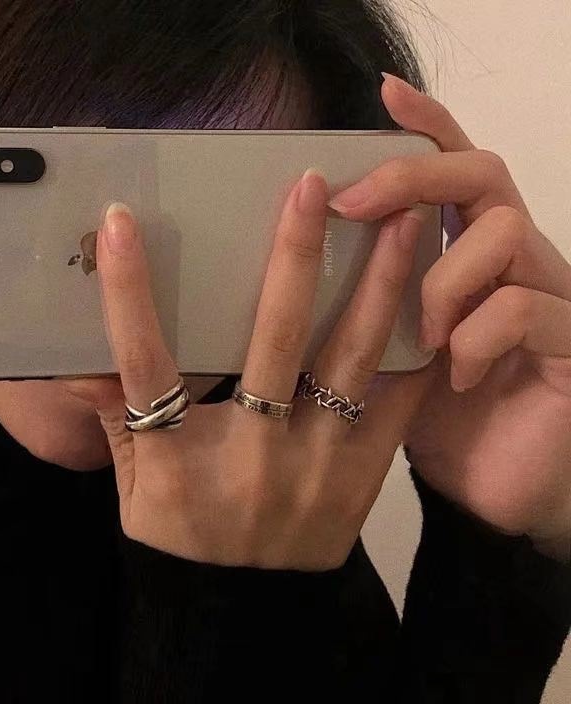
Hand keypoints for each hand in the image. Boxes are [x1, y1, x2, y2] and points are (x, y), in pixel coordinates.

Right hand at [75, 171, 432, 571]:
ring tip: (401, 222)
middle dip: (292, 259)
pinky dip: (412, 350)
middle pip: (270, 343)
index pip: (143, 365)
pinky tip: (433, 298)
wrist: (244, 613)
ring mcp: (314, 465)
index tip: (118, 223)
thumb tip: (75, 363)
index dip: (128, 294)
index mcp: (176, 459)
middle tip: (311, 187)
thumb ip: (114, 420)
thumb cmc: (180, 540)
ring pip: (348, 361)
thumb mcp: (133, 487)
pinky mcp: (362, 477)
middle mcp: (250, 454)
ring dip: (376, 286)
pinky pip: (394, 405)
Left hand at [327, 72, 570, 550]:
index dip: (427, 128)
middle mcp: (513, 265)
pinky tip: (457, 375)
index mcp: (465, 261)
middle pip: (481, 176)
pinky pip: (524, 309)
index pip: (452, 174)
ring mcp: (550, 300)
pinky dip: (477, 337)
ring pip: (504, 234)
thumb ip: (358, 312)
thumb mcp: (386, 358)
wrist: (495, 493)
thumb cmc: (435, 421)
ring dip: (443, 277)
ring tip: (423, 332)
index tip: (382, 95)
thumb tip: (275, 283)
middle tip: (355, 201)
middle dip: (416, 175)